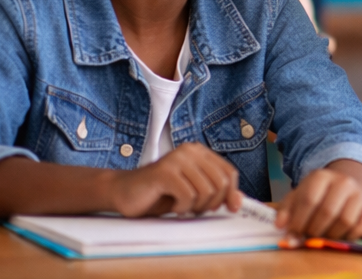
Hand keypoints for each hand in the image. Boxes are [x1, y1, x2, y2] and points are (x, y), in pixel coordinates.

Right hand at [106, 143, 240, 217]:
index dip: (231, 193)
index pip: (229, 173)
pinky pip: (188, 195)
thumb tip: (238, 202)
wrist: (123, 193)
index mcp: (200, 152)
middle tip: (195, 209)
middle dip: (212, 203)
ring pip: (206, 190)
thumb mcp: (192, 194)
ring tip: (181, 206)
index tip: (230, 209)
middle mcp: (190, 150)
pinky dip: (182, 207)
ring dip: (195, 207)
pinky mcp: (165, 172)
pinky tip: (172, 206)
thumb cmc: (159, 194)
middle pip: (220, 182)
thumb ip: (215, 194)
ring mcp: (177, 159)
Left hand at [274, 161, 361, 238]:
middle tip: (308, 236)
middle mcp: (344, 181)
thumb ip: (287, 210)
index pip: (309, 199)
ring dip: (331, 235)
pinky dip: (349, 236)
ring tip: (323, 235)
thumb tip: (280, 226)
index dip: (299, 221)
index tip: (293, 233)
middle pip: (327, 211)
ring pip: (345, 221)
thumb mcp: (298, 196)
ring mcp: (360, 194)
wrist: (347, 186)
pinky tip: (340, 235)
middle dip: (314, 230)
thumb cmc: (318, 195)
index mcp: (322, 176)